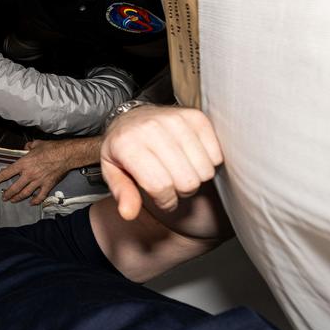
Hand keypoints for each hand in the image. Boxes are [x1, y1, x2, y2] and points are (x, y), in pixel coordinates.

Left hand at [0, 139, 74, 204]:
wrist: (66, 154)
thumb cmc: (52, 148)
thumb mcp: (37, 144)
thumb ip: (29, 146)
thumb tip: (27, 146)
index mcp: (24, 164)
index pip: (7, 173)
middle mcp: (29, 174)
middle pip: (14, 187)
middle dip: (8, 194)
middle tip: (4, 197)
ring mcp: (38, 181)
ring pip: (25, 193)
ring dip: (18, 198)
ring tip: (13, 201)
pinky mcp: (47, 185)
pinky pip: (40, 196)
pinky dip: (35, 201)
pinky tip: (32, 202)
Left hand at [100, 106, 222, 220]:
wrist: (131, 117)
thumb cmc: (123, 149)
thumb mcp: (112, 172)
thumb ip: (122, 193)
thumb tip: (128, 213)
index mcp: (127, 144)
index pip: (160, 185)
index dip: (164, 201)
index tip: (162, 199)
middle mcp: (152, 128)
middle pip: (187, 181)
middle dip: (181, 192)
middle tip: (172, 184)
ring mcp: (176, 119)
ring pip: (204, 170)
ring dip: (195, 178)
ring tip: (181, 171)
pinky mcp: (196, 116)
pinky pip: (216, 155)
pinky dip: (207, 163)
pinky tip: (191, 159)